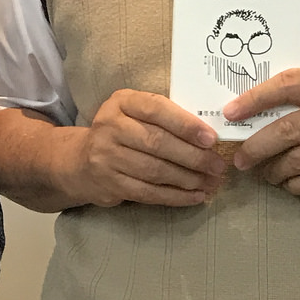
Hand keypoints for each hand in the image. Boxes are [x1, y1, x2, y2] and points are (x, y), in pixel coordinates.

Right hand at [72, 89, 228, 206]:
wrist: (81, 161)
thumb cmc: (122, 133)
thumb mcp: (136, 114)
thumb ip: (165, 117)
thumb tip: (208, 136)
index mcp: (121, 102)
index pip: (156, 110)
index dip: (185, 124)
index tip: (211, 138)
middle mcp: (110, 126)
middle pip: (157, 143)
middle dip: (193, 156)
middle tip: (218, 165)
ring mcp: (106, 156)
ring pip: (154, 170)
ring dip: (188, 179)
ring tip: (210, 182)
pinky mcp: (109, 183)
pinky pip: (148, 192)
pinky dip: (175, 196)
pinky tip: (195, 196)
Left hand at [227, 69, 299, 197]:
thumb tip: (259, 114)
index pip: (291, 84)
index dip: (256, 97)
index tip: (231, 112)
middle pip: (289, 128)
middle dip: (257, 145)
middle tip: (241, 157)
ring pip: (299, 159)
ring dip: (276, 170)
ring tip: (267, 173)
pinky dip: (297, 185)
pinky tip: (291, 184)